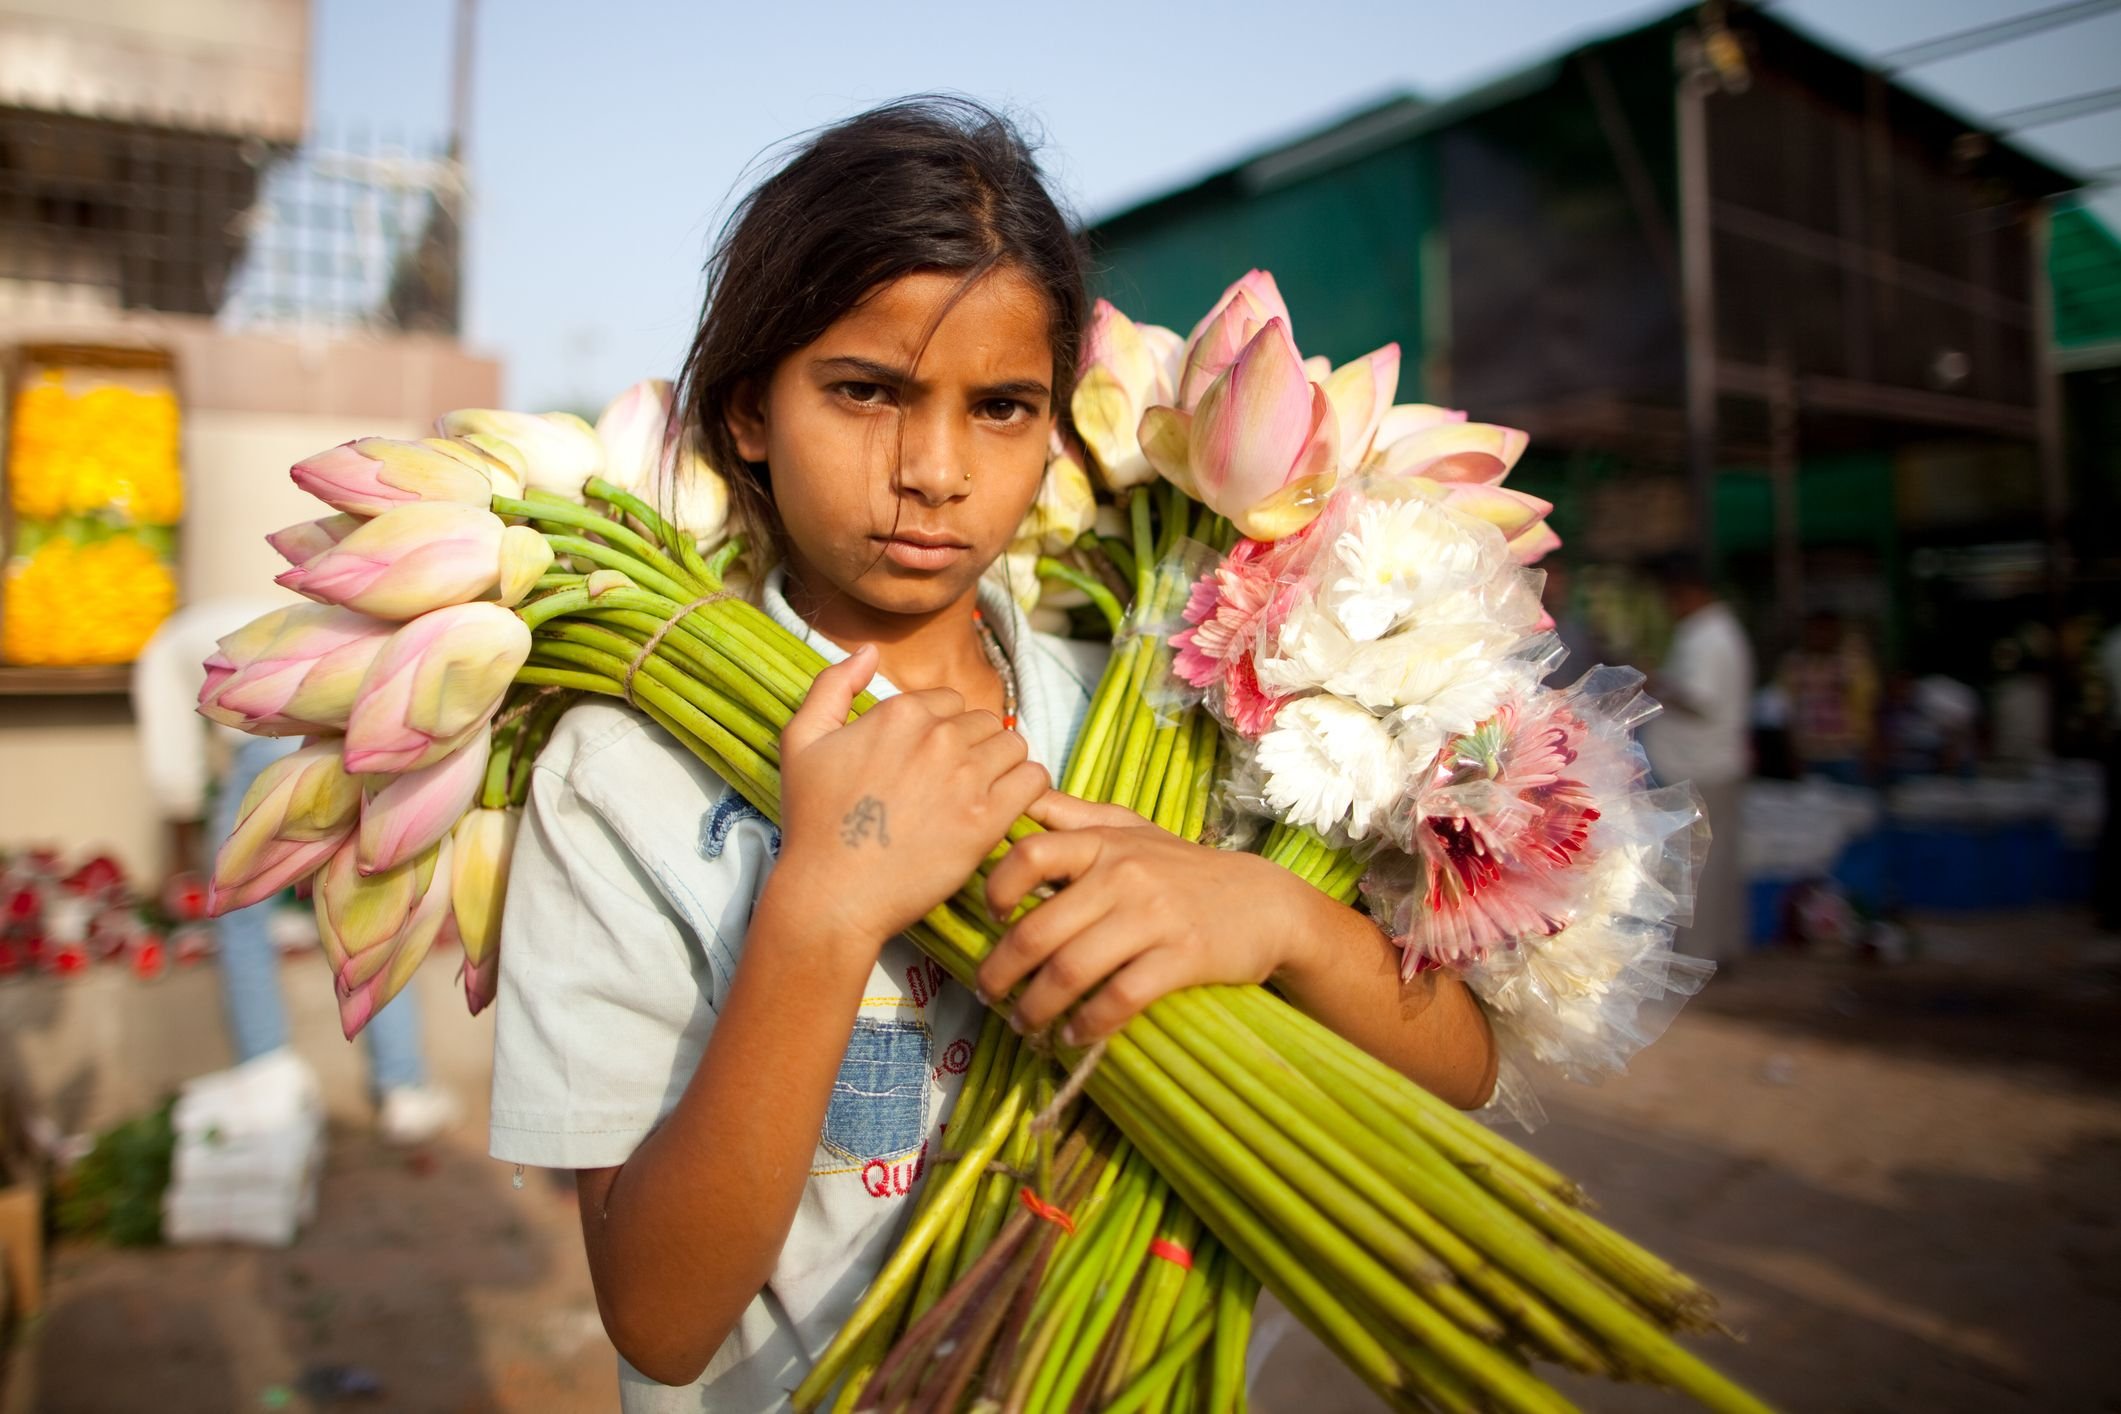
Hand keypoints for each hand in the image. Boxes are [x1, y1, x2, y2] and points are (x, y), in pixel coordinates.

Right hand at [772, 645, 1050, 946]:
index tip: (929, 763)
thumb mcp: (801, 741)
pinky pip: (1034, 780)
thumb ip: (832, 685)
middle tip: (953, 785)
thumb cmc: (814, 823)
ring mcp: (966, 777)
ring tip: (980, 796)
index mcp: (899, 713)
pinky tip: (1006, 808)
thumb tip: (868, 651)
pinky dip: (1027, 789)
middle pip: (984, 721)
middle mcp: (938, 736)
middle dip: (974, 747)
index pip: (949, 701)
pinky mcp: (988, 819)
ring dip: (1003, 766)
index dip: (942, 730)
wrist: (831, 894)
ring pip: (1014, 745)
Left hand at [975, 791, 1323, 1044]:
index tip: (991, 918)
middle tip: (988, 995)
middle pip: (1039, 929)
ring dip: (1036, 1008)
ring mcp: (1153, 917)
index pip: (1029, 855)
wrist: (1265, 903)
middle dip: (1001, 972)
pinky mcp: (1181, 957)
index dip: (997, 890)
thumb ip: (1074, 816)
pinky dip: (1087, 1024)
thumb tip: (1019, 800)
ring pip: (1071, 970)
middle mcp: (1124, 875)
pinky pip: (1119, 999)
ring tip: (1024, 1024)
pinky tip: (1074, 1036)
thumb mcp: (1132, 829)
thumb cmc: (1184, 868)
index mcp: (1103, 842)